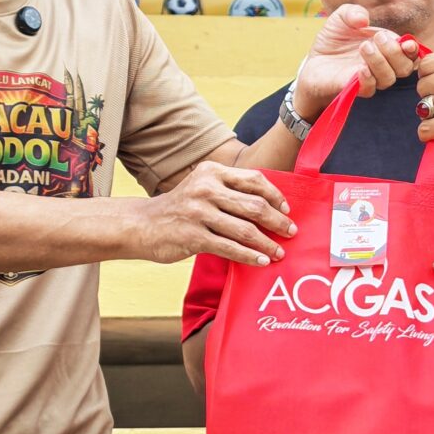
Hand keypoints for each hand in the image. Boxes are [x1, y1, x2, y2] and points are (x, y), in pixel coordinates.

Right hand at [142, 161, 293, 266]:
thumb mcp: (202, 187)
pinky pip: (230, 248)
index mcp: (212, 172)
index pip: (254, 180)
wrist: (143, 224)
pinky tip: (261, 261)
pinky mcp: (193, 237)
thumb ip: (229, 189)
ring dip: (267, 243)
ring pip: (245, 230)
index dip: (275, 195)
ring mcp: (199, 213)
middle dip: (277, 221)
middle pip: (254, 205)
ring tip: (279, 252)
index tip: (286, 209)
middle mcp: (206, 189)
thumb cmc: (181, 207)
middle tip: (291, 232)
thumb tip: (270, 205)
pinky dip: (249, 256)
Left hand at [291, 4, 419, 118]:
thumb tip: (363, 20)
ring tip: (364, 47)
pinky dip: (368, 78)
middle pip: (405, 67)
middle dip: (395, 52)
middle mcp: (383, 65)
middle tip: (377, 38)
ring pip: (388, 78)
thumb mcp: (342, 17)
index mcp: (387, 47)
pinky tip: (360, 68)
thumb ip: (353, 12)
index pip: (410, 52)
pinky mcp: (355, 88)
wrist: (314, 60)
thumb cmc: (334, 39)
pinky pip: (370, 88)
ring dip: (380, 62)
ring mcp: (371, 78)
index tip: (406, 42)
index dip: (413, 49)